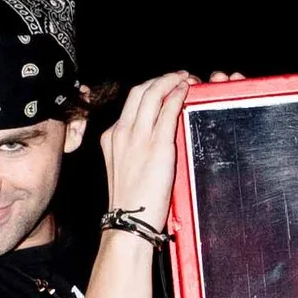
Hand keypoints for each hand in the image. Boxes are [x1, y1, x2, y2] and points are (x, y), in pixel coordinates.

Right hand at [99, 71, 193, 226]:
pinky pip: (168, 109)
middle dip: (160, 79)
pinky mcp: (156, 145)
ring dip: (171, 81)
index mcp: (112, 137)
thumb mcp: (125, 169)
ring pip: (152, 94)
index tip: (164, 86)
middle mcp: (121, 132)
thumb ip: (136, 150)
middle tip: (177, 76)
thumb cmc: (131, 203)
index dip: (150, 89)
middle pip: (140, 91)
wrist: (128, 222)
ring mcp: (137, 137)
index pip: (132, 102)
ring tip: (185, 77)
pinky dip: (177, 95)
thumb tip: (156, 140)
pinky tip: (186, 90)